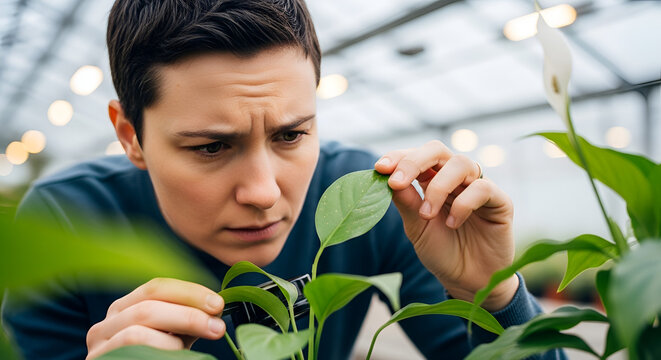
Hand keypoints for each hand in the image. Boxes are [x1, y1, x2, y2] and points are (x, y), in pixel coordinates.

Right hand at [86, 278, 224, 358]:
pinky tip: (173, 358)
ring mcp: (97, 348)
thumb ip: (185, 320)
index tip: (218, 304)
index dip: (189, 292)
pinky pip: (132, 354)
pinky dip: (159, 354)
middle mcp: (104, 325)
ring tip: (187, 349)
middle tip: (217, 327)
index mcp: (124, 309)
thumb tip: (214, 308)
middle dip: (188, 314)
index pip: (156, 287)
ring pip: (136, 334)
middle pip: (147, 307)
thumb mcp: (171, 336)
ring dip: (172, 341)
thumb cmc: (155, 359)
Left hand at [375, 140, 517, 310]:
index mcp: (432, 179)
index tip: (380, 168)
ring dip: (438, 187)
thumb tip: (388, 178)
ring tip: (426, 215)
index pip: (416, 156)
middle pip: (437, 150)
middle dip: (413, 162)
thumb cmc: (441, 252)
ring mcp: (478, 186)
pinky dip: (463, 203)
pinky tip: (453, 223)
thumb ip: (406, 203)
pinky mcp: (500, 201)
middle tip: (396, 182)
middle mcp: (455, 178)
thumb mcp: (416, 228)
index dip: (398, 157)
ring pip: (461, 163)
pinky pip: (482, 188)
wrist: (468, 282)